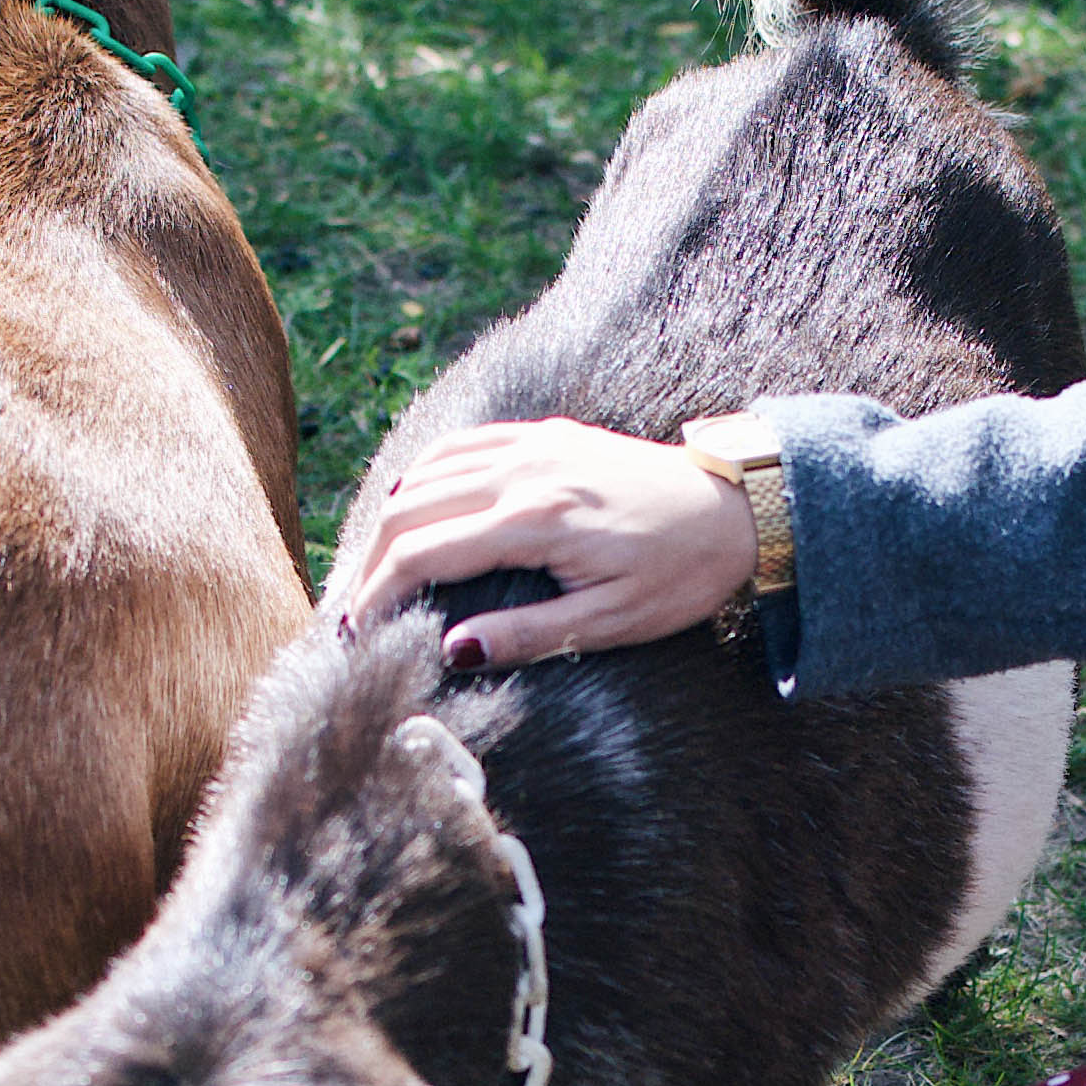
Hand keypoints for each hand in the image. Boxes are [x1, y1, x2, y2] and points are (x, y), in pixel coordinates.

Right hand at [337, 418, 757, 666]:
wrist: (734, 509)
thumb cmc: (681, 573)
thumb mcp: (612, 622)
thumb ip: (529, 634)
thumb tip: (454, 651)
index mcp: (536, 521)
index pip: (423, 553)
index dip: (376, 595)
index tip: (354, 635)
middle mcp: (524, 471)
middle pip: (408, 510)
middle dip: (369, 564)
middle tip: (351, 612)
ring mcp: (532, 444)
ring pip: (426, 472)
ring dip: (388, 522)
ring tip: (372, 571)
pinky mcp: (545, 434)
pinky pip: (460, 445)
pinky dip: (422, 476)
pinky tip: (408, 506)